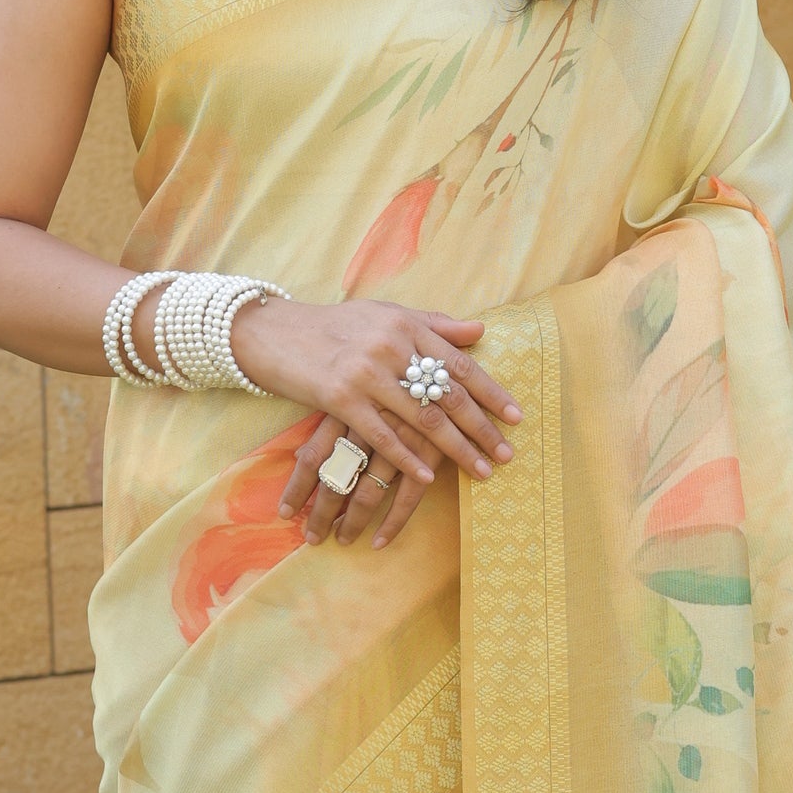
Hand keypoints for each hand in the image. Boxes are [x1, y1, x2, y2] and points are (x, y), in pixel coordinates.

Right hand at [231, 301, 520, 550]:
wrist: (276, 331)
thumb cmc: (336, 325)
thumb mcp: (385, 314)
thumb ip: (434, 324)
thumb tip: (480, 329)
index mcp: (406, 324)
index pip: (459, 362)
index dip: (491, 391)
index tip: (516, 417)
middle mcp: (391, 346)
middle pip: (447, 394)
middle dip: (481, 427)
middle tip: (506, 453)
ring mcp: (365, 373)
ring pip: (422, 418)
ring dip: (455, 449)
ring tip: (480, 470)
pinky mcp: (340, 398)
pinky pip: (382, 436)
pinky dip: (408, 459)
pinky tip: (429, 478)